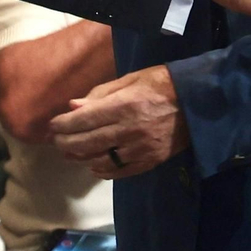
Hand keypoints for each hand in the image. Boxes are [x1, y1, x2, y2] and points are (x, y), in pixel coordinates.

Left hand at [49, 66, 187, 179]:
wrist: (198, 102)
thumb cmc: (161, 83)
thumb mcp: (130, 79)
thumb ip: (101, 94)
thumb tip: (73, 107)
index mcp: (124, 105)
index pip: (84, 120)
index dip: (63, 124)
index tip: (52, 125)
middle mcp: (130, 129)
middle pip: (87, 142)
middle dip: (66, 142)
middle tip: (56, 141)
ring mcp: (141, 148)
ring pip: (101, 159)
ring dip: (81, 158)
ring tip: (70, 154)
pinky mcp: (151, 160)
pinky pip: (121, 171)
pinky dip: (104, 170)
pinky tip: (94, 166)